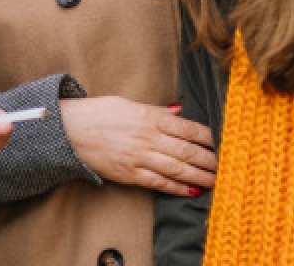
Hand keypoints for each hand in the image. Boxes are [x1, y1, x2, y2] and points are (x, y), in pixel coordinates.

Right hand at [60, 96, 215, 195]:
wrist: (69, 130)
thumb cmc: (98, 113)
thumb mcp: (129, 103)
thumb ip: (156, 110)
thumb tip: (178, 111)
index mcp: (149, 117)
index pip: (187, 127)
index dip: (206, 136)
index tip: (220, 142)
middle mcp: (148, 137)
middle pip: (186, 150)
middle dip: (208, 159)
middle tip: (224, 165)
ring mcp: (139, 157)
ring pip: (176, 169)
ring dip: (199, 176)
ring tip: (215, 181)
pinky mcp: (129, 174)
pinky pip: (158, 183)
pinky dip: (177, 188)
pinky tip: (191, 191)